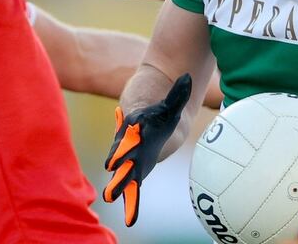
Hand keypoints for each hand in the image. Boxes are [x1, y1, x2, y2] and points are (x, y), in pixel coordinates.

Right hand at [102, 73, 191, 225]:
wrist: (144, 122)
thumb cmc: (158, 115)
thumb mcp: (169, 105)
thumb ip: (177, 94)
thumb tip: (188, 77)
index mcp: (135, 128)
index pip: (129, 134)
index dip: (125, 141)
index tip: (117, 152)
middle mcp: (128, 145)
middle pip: (122, 155)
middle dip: (116, 163)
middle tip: (110, 169)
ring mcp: (129, 160)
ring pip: (123, 174)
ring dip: (118, 185)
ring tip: (110, 198)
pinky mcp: (135, 171)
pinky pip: (132, 189)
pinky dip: (131, 202)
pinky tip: (132, 219)